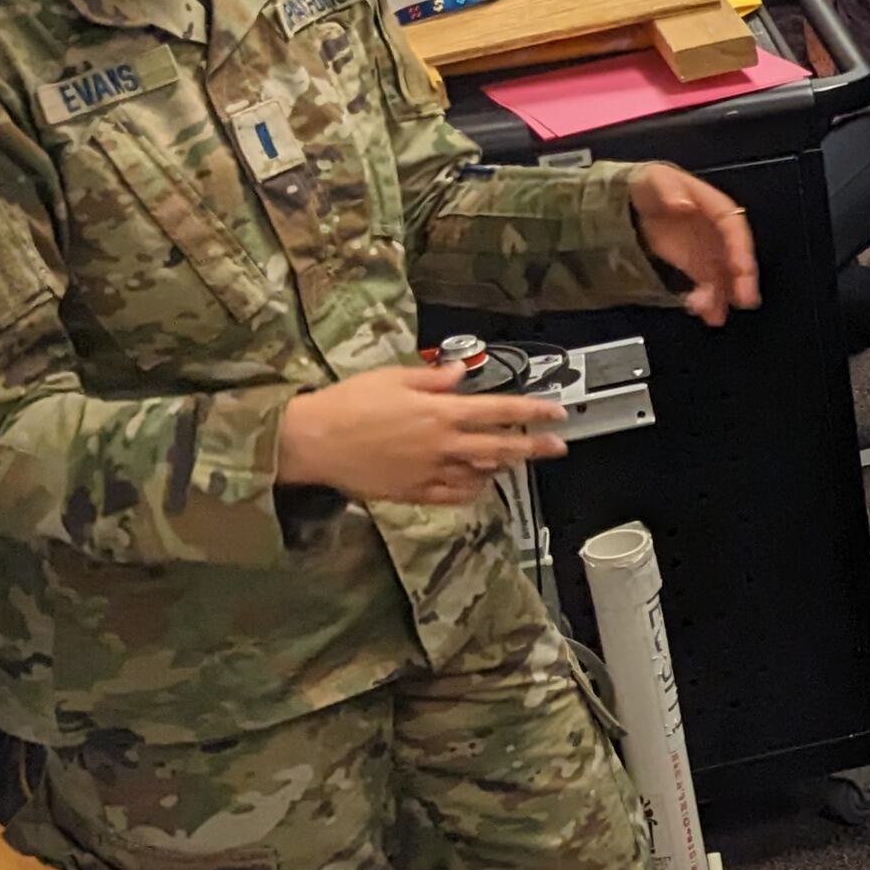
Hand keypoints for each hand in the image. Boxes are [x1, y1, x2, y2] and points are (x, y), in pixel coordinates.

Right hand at [278, 361, 564, 506]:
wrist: (312, 441)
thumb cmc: (348, 403)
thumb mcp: (393, 377)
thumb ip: (432, 378)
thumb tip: (460, 373)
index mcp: (441, 412)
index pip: (499, 410)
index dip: (532, 412)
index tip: (556, 413)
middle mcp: (442, 444)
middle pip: (500, 447)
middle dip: (534, 447)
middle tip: (557, 446)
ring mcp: (429, 472)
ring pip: (480, 473)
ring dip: (503, 466)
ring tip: (517, 460)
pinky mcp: (413, 492)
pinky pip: (454, 495)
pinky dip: (473, 489)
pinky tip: (479, 483)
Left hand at [628, 162, 759, 322]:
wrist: (633, 199)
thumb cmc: (652, 185)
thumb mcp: (657, 178)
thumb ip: (670, 189)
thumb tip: (683, 204)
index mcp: (715, 207)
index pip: (734, 229)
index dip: (740, 250)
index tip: (741, 269)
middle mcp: (717, 232)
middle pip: (735, 256)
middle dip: (741, 279)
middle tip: (743, 300)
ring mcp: (707, 251)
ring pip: (723, 276)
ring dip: (723, 295)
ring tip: (715, 314)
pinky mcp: (695, 266)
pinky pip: (707, 285)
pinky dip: (707, 300)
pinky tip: (702, 311)